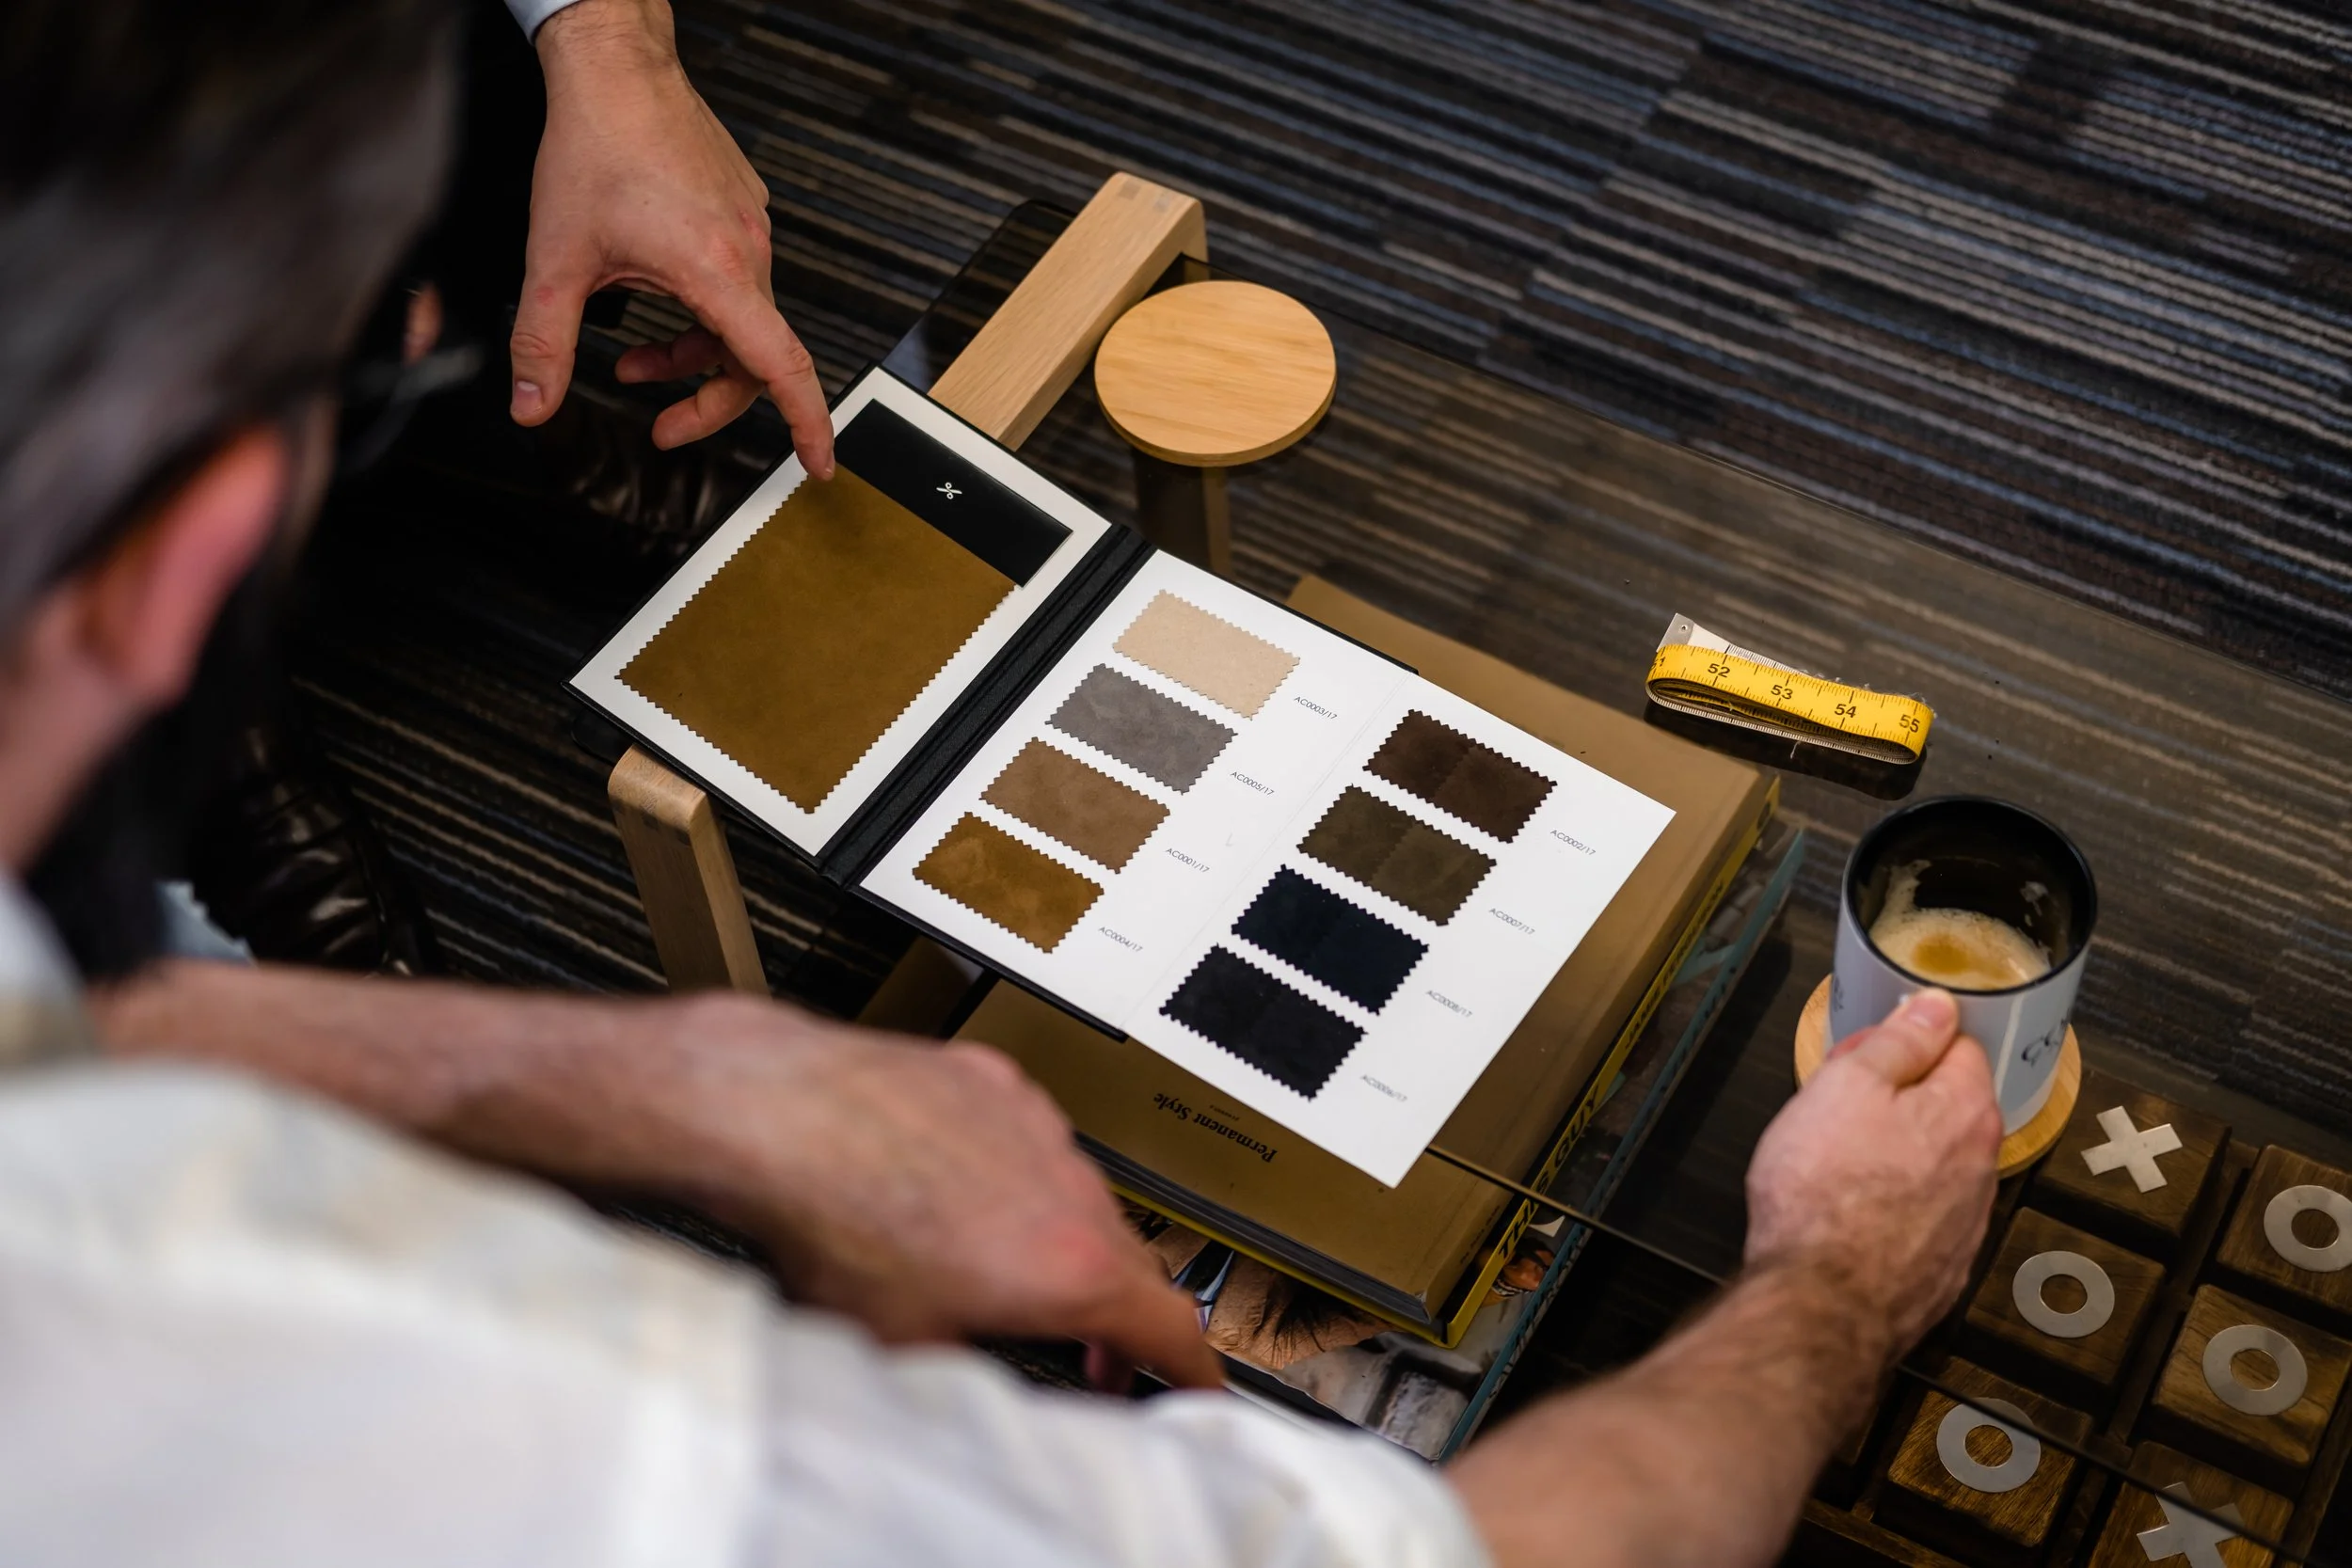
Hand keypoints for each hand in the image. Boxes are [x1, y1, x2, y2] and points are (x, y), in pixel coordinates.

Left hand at [520, 0, 832, 470]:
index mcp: (717, 271)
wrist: (615, 69)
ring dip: (689, 354)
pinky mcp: (741, 209)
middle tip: (660, 427)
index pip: (782, 368)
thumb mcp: (555, 260)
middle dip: (704, 401)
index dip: (807, 425)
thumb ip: (543, 344)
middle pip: (752, 360)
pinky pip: (733, 282)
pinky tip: (644, 294)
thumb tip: (532, 408)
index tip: (820, 466)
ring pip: (737, 322)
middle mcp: (748, 251)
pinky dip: (696, 311)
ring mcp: (750, 228)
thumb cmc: (596, 146)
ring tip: (630, 361)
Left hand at [670, 999, 1221, 1389]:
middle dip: (1117, 1315)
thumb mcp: (909, 1345)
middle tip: (1092, 1352)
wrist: (783, 1116)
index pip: (1172, 1329)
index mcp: (1069, 1267)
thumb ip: (974, 1369)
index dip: (1192, 1373)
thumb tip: (976, 1390)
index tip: (1198, 1388)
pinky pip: (1033, 1141)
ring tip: (997, 1269)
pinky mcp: (999, 1084)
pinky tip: (949, 1195)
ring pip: (1081, 1196)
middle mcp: (1070, 1188)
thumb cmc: (834, 1221)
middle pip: (1133, 1263)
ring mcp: (1039, 1127)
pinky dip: (1015, 1177)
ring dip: (1062, 1241)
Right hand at [1743, 989, 2000, 1359]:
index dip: (1902, 1042)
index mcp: (1964, 1111)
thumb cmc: (1826, 1193)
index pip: (1957, 1045)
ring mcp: (1965, 1222)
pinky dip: (1889, 1204)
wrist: (1821, 1299)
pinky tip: (1846, 1210)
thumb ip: (1898, 1041)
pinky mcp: (1941, 1266)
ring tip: (1831, 1162)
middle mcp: (1980, 1167)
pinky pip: (1919, 1213)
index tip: (1867, 1055)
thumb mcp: (1847, 1085)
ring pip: (1930, 1163)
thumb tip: (1936, 1008)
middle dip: (1895, 1098)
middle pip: (1943, 1106)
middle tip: (1834, 1107)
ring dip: (1891, 1153)